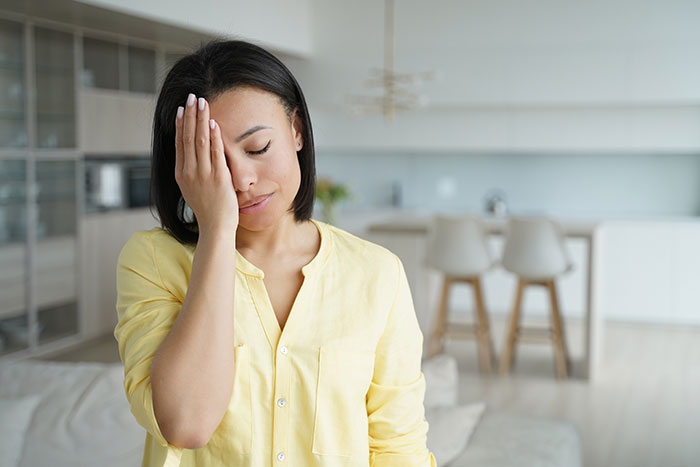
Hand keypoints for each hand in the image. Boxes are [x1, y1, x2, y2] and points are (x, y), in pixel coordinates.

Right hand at [174, 93, 238, 234]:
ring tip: (202, 102)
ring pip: (201, 141)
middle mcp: (190, 172)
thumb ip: (192, 173)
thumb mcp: (193, 190)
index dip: (181, 125)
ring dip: (201, 120)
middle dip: (190, 115)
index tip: (182, 109)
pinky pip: (216, 153)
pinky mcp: (218, 178)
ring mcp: (203, 175)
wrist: (215, 228)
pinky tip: (214, 123)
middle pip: (189, 138)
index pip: (180, 144)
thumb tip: (192, 159)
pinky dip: (214, 137)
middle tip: (191, 97)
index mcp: (182, 174)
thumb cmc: (208, 210)